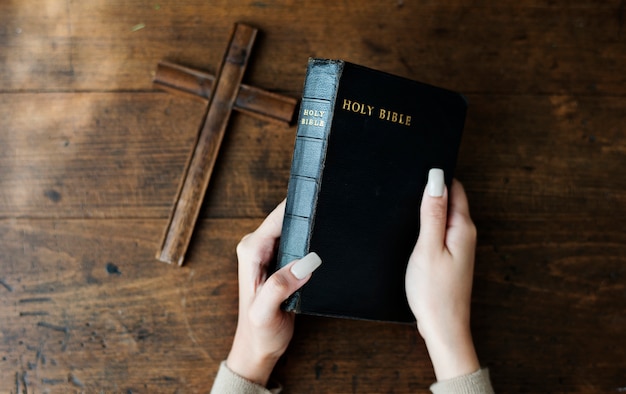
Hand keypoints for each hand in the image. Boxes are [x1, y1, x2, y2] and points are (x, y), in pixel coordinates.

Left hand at [227, 200, 321, 385]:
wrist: (258, 348)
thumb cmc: (259, 333)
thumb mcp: (265, 313)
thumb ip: (280, 286)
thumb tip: (304, 263)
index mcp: (251, 251)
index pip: (278, 217)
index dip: (300, 210)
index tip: (321, 206)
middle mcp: (257, 247)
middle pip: (287, 218)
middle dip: (308, 219)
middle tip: (331, 224)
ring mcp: (268, 253)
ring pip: (294, 228)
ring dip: (311, 231)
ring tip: (329, 238)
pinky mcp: (280, 261)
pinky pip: (298, 242)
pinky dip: (310, 244)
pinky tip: (322, 251)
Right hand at [405, 169, 479, 380]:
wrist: (442, 327)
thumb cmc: (434, 291)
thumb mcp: (427, 247)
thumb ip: (432, 213)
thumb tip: (436, 179)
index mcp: (462, 227)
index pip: (454, 187)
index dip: (437, 177)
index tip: (417, 170)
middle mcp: (465, 234)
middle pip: (450, 199)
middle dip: (432, 190)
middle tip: (407, 186)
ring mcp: (459, 246)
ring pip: (444, 215)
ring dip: (429, 208)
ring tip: (408, 206)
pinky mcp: (451, 257)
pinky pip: (441, 230)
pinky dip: (428, 225)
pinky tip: (414, 231)